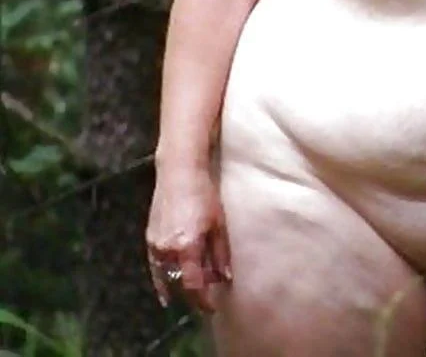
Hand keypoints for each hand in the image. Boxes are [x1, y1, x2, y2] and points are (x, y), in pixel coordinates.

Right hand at [146, 164, 231, 312]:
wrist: (179, 170)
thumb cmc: (204, 193)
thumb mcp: (218, 223)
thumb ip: (220, 253)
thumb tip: (224, 277)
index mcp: (186, 246)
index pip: (193, 285)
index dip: (203, 300)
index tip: (212, 307)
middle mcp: (167, 249)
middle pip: (179, 284)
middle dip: (193, 295)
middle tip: (205, 300)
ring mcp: (155, 244)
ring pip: (166, 276)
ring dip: (179, 285)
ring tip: (193, 290)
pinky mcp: (149, 237)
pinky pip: (155, 266)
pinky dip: (162, 278)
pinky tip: (167, 288)